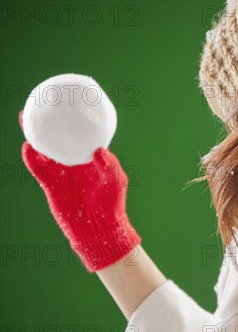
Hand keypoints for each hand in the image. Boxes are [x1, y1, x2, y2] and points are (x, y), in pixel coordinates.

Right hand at [19, 110, 140, 271]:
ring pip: (45, 148)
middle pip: (61, 136)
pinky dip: (32, 158)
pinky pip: (39, 168)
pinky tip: (27, 147)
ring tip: (27, 118)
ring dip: (36, 134)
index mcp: (92, 158)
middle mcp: (75, 162)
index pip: (84, 134)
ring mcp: (61, 172)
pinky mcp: (50, 184)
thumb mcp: (116, 183)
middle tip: (44, 101)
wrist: (97, 230)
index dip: (78, 120)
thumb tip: (99, 150)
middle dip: (52, 120)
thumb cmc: (112, 206)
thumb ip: (110, 166)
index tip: (73, 102)